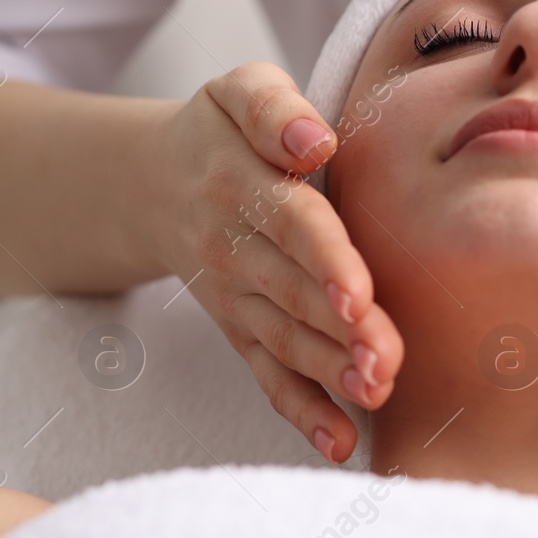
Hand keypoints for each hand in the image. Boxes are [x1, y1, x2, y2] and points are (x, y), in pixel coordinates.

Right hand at [145, 62, 402, 462]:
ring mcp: (235, 297)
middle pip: (294, 293)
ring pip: (285, 341)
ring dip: (329, 374)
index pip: (292, 222)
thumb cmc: (219, 130)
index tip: (358, 294)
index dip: (325, 259)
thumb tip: (316, 139)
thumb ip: (274, 108)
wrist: (151, 183)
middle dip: (340, 331)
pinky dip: (302, 413)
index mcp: (240, 182)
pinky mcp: (240, 331)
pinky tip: (340, 445)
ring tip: (375, 394)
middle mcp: (234, 248)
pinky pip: (268, 375)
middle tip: (386, 362)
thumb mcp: (236, 92)